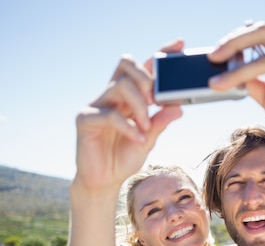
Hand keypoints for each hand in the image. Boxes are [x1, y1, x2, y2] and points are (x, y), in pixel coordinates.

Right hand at [73, 41, 184, 191]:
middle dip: (146, 78)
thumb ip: (160, 122)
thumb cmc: (124, 158)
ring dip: (140, 107)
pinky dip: (129, 127)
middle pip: (127, 66)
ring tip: (146, 128)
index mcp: (127, 97)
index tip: (179, 44)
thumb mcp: (149, 140)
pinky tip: (138, 139)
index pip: (143, 68)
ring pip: (120, 87)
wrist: (104, 181)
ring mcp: (96, 105)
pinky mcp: (85, 120)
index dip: (159, 54)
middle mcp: (111, 96)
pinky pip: (110, 115)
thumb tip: (179, 107)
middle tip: (157, 99)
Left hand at [208, 22, 264, 146]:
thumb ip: (256, 82)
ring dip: (236, 77)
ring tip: (215, 86)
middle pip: (262, 33)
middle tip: (212, 58)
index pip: (263, 32)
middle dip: (232, 44)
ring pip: (262, 63)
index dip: (238, 38)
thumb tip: (232, 68)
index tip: (217, 52)